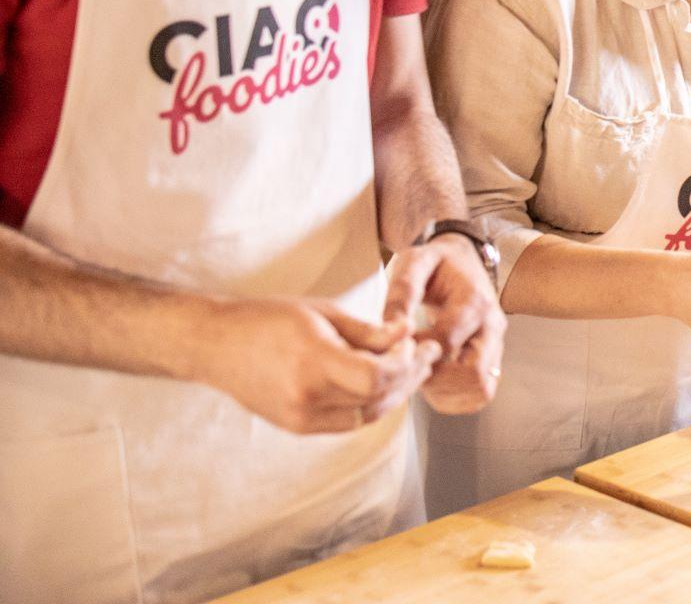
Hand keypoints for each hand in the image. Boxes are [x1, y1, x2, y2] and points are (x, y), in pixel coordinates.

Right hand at [196, 296, 438, 434]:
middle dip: (408, 377)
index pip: (377, 377)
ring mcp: (300, 418)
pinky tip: (382, 384)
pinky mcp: (295, 426)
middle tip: (426, 355)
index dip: (404, 364)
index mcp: (313, 363)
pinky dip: (369, 405)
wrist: (214, 345)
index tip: (416, 344)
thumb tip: (406, 335)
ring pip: (366, 415)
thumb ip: (368, 331)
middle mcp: (307, 398)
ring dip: (394, 394)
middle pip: (377, 399)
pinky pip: (346, 422)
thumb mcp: (322, 313)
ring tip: (411, 369)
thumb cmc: (266, 319)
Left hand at [384, 237, 505, 414]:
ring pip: (481, 387)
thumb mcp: (415, 262)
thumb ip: (402, 292)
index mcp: (475, 301)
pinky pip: (482, 392)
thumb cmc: (437, 264)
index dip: (416, 350)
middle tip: (410, 365)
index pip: (447, 341)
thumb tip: (390, 329)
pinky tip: (434, 382)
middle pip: (472, 372)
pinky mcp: (493, 359)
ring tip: (421, 373)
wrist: (464, 260)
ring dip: (446, 390)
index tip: (398, 344)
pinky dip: (457, 396)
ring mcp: (496, 345)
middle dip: (434, 377)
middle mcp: (492, 326)